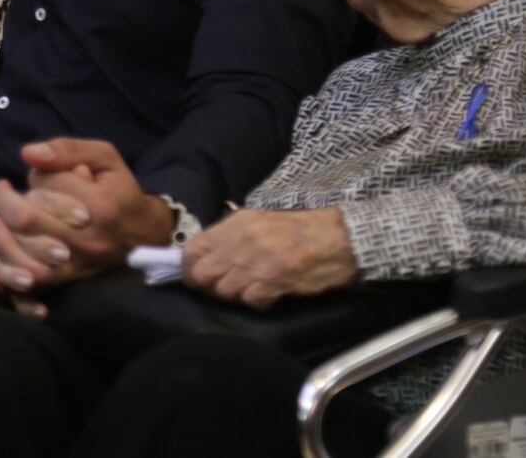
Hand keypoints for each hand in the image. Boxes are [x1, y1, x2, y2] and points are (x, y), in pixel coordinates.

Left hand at [0, 138, 172, 311]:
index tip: (37, 174)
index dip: (34, 176)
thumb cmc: (119, 190)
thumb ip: (67, 149)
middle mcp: (87, 239)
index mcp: (99, 205)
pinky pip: (31, 286)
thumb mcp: (104, 157)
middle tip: (3, 192)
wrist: (145, 234)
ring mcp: (78, 265)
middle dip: (5, 202)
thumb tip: (27, 153)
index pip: (46, 186)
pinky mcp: (69, 282)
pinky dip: (4, 281)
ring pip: (24, 256)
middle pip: (28, 220)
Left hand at [181, 208, 357, 310]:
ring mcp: (256, 262)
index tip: (195, 276)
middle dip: (207, 287)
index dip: (188, 267)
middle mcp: (241, 241)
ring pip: (224, 292)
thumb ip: (229, 238)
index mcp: (235, 224)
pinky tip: (270, 294)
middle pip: (201, 274)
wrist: (337, 238)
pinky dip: (258, 302)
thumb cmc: (298, 231)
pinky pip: (250, 302)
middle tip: (221, 289)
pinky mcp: (274, 281)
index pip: (192, 249)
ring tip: (252, 289)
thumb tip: (202, 257)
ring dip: (235, 296)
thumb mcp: (258, 223)